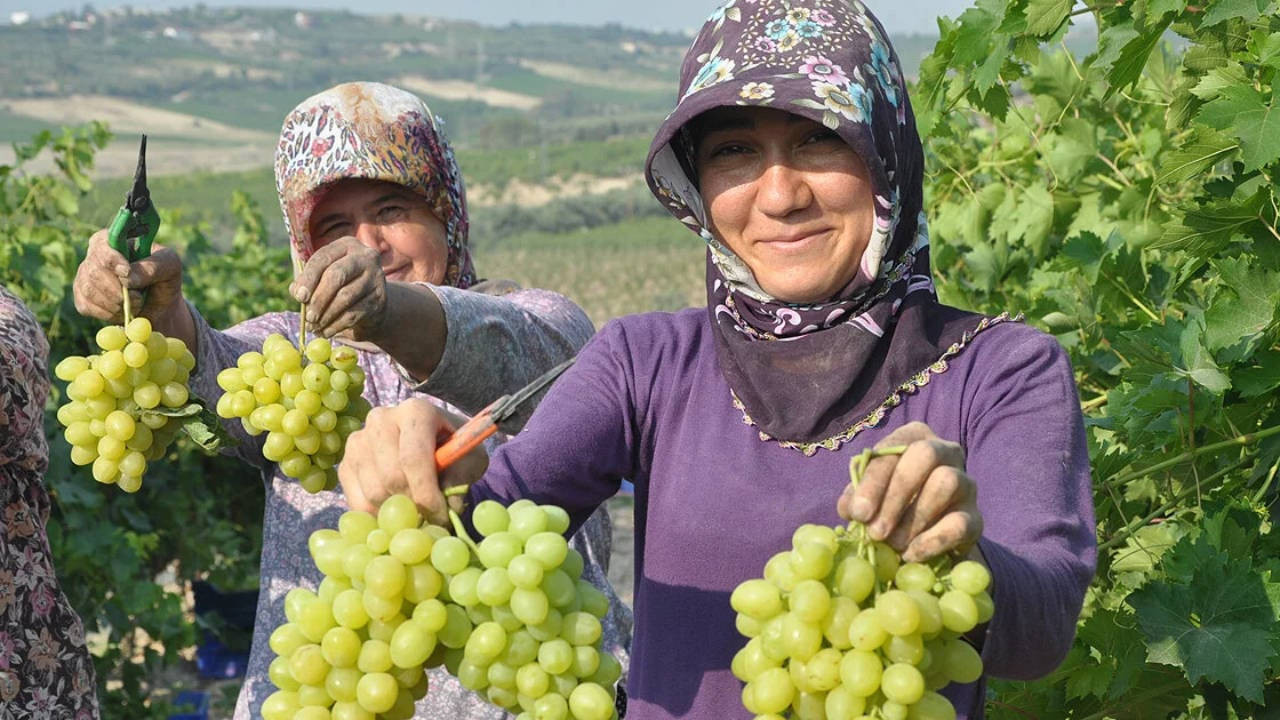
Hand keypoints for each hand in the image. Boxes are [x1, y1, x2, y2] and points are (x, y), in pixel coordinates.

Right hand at [73, 229, 183, 322]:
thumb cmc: (165, 278)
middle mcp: (95, 256)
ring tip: (135, 305)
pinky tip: (122, 312)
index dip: (112, 259)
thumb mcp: (170, 267)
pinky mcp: (83, 297)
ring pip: (88, 290)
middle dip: (117, 290)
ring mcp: (86, 276)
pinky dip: (107, 313)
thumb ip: (153, 267)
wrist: (160, 305)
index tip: (126, 271)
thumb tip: (128, 277)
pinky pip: (86, 306)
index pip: (102, 244)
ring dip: (114, 303)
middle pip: (93, 271)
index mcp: (115, 241)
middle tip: (138, 298)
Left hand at [290, 237, 387, 341]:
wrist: (371, 301)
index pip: (323, 258)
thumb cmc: (340, 286)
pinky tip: (327, 332)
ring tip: (314, 327)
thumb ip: (306, 281)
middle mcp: (365, 257)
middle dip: (319, 298)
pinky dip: (337, 325)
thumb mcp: (322, 278)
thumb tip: (297, 292)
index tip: (299, 297)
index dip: (309, 278)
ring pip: (346, 297)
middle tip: (308, 317)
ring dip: (326, 315)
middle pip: (337, 275)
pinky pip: (354, 313)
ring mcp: (376, 277)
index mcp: (346, 245)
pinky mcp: (380, 298)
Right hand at [337, 398, 487, 525]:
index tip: (441, 516)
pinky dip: (378, 516)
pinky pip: (357, 502)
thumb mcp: (469, 458)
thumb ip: (460, 479)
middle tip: (430, 517)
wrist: (431, 438)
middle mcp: (381, 419)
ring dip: (397, 512)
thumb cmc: (453, 448)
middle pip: (391, 476)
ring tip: (416, 514)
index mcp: (415, 411)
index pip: (414, 458)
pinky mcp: (345, 464)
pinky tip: (396, 513)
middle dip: (414, 505)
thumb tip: (448, 509)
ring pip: (373, 492)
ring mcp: (358, 441)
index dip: (427, 493)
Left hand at [837, 421, 982, 562]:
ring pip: (947, 482)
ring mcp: (965, 482)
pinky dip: (933, 540)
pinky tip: (912, 554)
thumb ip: (857, 498)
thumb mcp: (869, 496)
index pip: (893, 448)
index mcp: (913, 437)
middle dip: (896, 494)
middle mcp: (945, 451)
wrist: (925, 535)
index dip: (873, 481)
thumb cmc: (890, 505)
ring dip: (915, 517)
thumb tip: (850, 508)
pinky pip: (961, 523)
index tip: (859, 513)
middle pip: (925, 455)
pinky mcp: (976, 516)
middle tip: (876, 531)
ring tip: (894, 543)